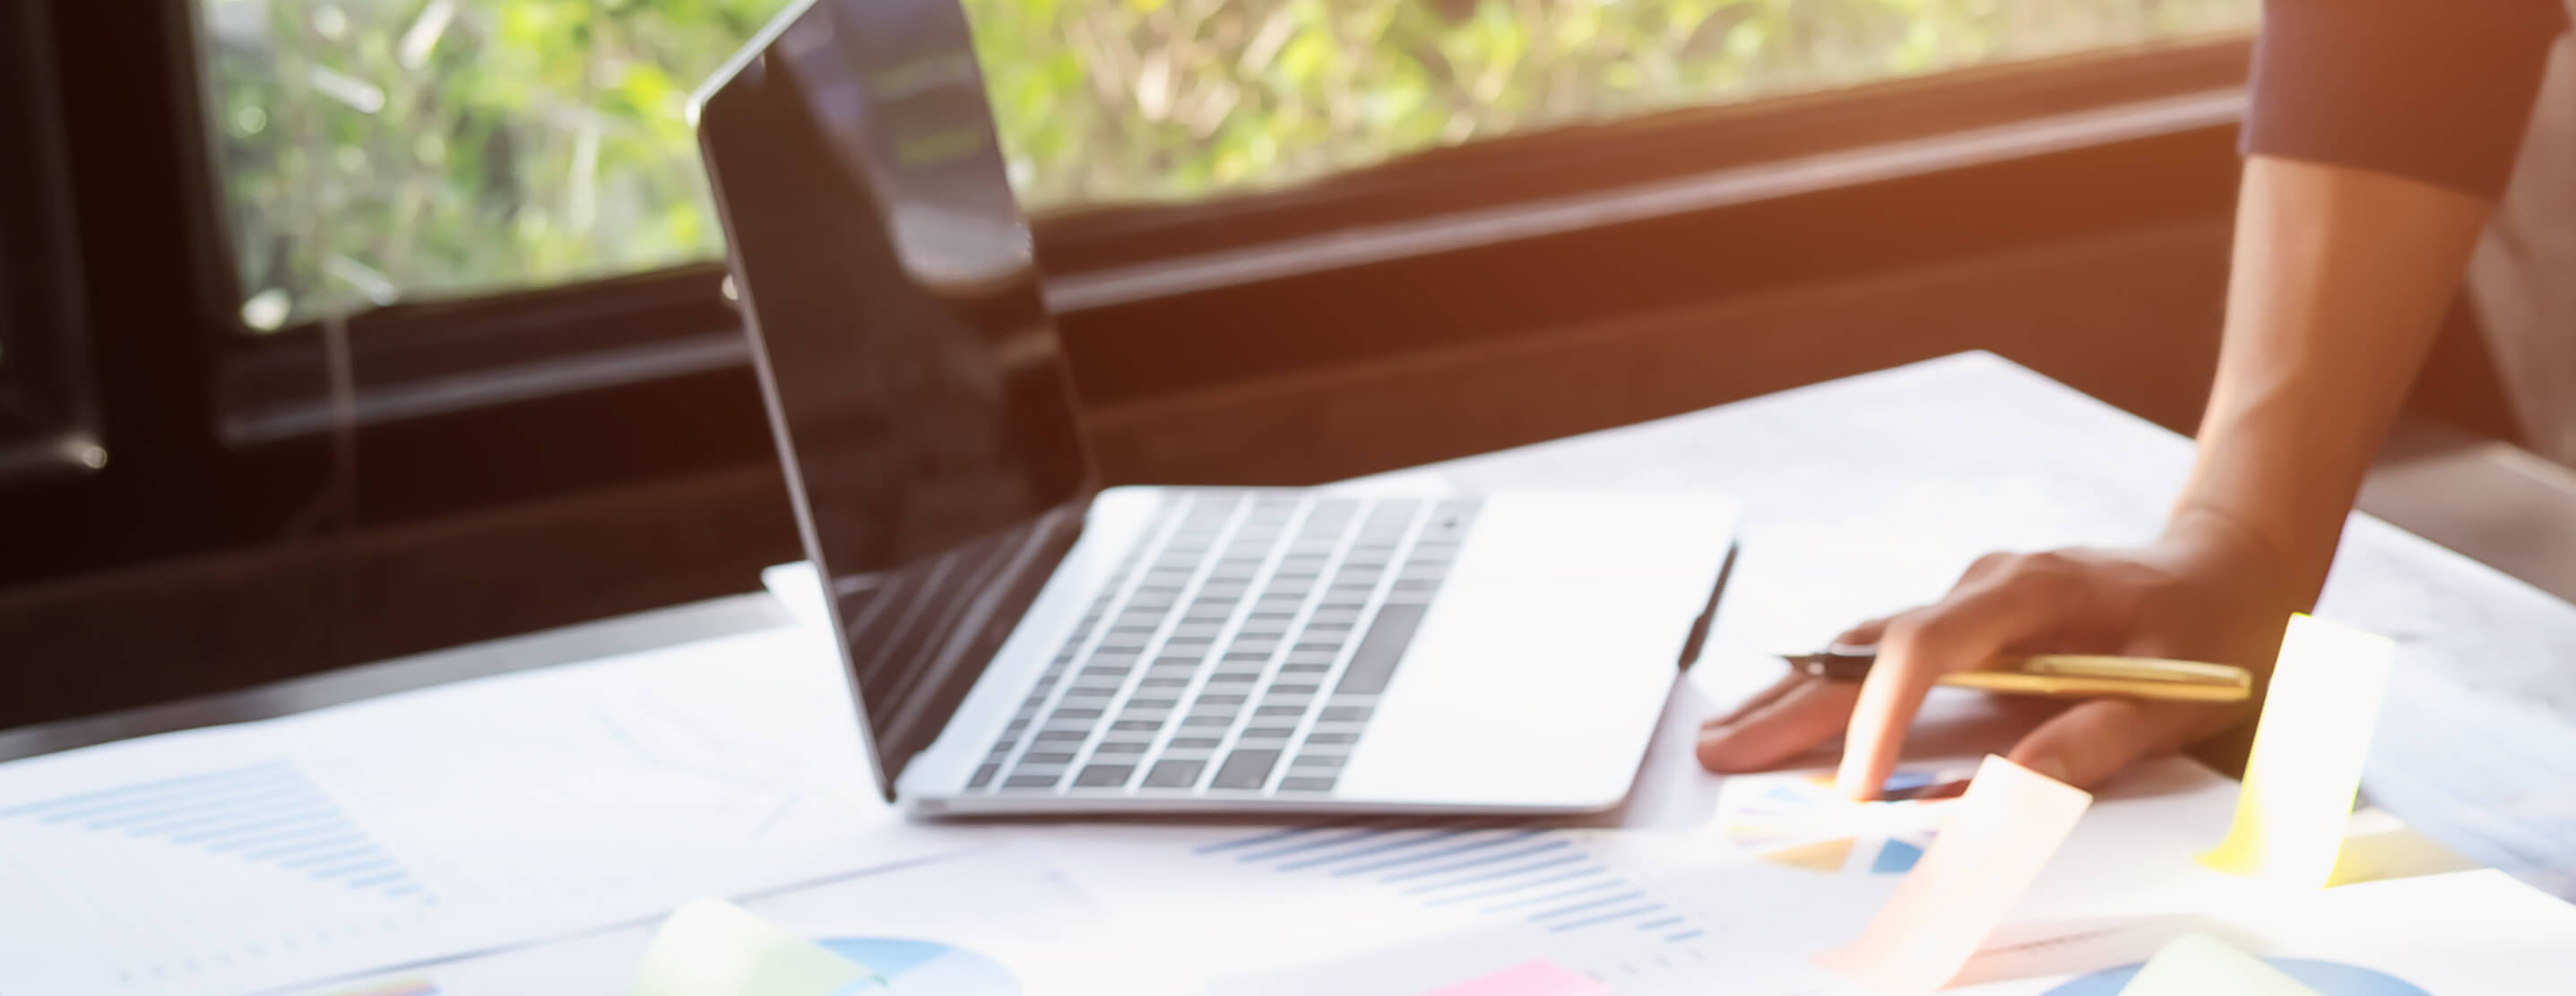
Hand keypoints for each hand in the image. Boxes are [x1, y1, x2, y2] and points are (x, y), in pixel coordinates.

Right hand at [1696, 514, 2298, 798]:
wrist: (2233, 564)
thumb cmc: (2216, 628)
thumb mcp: (2178, 695)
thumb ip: (2094, 739)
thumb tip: (2008, 792)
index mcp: (2031, 591)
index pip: (1926, 648)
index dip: (1881, 717)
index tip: (1854, 787)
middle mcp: (1984, 586)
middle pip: (1868, 645)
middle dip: (1792, 704)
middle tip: (1720, 751)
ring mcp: (1971, 599)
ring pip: (1864, 646)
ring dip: (1796, 694)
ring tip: (1728, 736)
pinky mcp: (1970, 622)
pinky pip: (1885, 655)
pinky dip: (1832, 686)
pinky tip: (1785, 712)